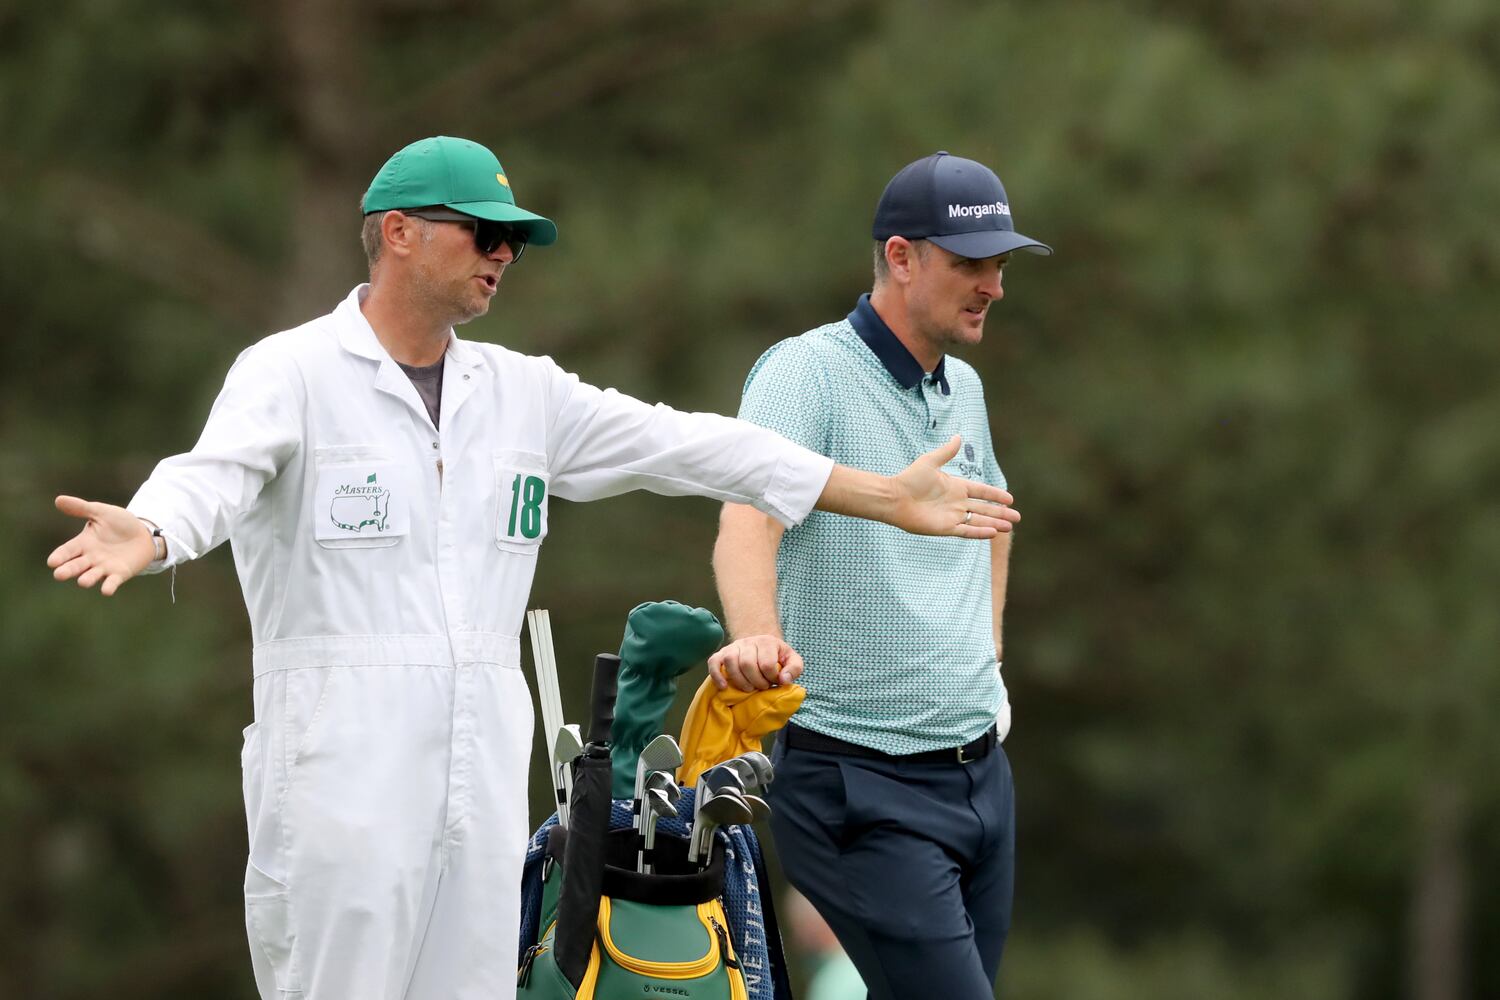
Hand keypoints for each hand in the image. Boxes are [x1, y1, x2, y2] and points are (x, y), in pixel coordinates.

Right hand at [46, 496, 156, 595]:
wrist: (144, 533)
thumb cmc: (119, 523)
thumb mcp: (101, 512)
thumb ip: (82, 508)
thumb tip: (58, 500)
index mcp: (83, 543)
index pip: (67, 551)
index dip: (60, 556)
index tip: (52, 562)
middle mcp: (90, 558)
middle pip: (75, 566)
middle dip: (67, 570)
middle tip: (59, 574)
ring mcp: (104, 567)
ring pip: (92, 576)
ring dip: (87, 579)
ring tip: (82, 581)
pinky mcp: (119, 574)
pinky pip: (112, 582)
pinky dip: (109, 586)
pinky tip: (107, 590)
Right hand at [707, 635, 803, 691]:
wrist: (762, 646)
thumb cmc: (778, 657)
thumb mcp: (792, 661)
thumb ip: (794, 669)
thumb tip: (784, 680)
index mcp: (767, 642)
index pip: (766, 664)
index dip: (771, 678)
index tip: (774, 682)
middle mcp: (748, 641)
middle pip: (747, 663)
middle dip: (756, 681)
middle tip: (762, 687)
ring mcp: (733, 647)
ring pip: (730, 661)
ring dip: (739, 680)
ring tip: (748, 689)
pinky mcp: (721, 654)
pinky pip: (713, 662)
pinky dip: (717, 675)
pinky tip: (724, 687)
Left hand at [892, 436, 1020, 537]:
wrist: (895, 498)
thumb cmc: (910, 479)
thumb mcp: (930, 461)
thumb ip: (946, 452)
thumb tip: (958, 437)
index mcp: (956, 487)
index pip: (981, 491)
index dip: (995, 495)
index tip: (1010, 499)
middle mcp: (956, 503)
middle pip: (984, 508)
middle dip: (1001, 513)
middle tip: (1018, 517)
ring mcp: (952, 516)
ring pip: (979, 521)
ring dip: (995, 523)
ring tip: (1010, 527)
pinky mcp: (946, 528)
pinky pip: (967, 531)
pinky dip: (980, 532)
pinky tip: (993, 532)